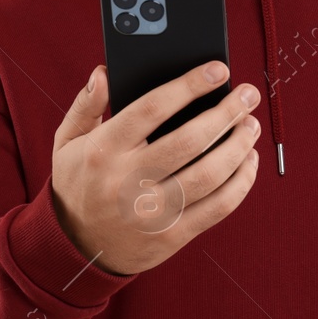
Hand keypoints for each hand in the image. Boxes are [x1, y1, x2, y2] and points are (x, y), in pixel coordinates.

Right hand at [49, 61, 261, 275]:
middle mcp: (127, 180)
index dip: (189, 85)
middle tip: (247, 94)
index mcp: (103, 150)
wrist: (77, 248)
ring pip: (209, 174)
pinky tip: (248, 162)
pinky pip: (217, 207)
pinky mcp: (172, 235)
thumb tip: (104, 73)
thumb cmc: (78, 184)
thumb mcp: (67, 141)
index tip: (217, 70)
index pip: (152, 108)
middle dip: (226, 112)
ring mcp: (152, 212)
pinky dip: (241, 182)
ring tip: (250, 125)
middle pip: (190, 140)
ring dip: (238, 145)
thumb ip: (85, 105)